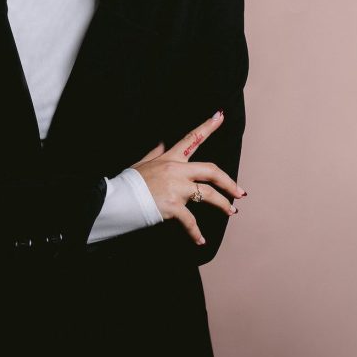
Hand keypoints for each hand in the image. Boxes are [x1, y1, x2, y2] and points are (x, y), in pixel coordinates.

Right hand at [131, 111, 245, 245]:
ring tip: (231, 211)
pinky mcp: (173, 206)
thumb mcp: (141, 163)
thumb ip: (155, 153)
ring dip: (223, 204)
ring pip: (208, 195)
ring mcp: (176, 188)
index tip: (220, 116)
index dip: (207, 126)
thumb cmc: (128, 183)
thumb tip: (162, 142)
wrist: (117, 200)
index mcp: (169, 158)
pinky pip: (191, 221)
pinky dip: (196, 233)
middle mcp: (176, 170)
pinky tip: (200, 240)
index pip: (191, 139)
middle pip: (210, 170)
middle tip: (240, 192)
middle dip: (228, 181)